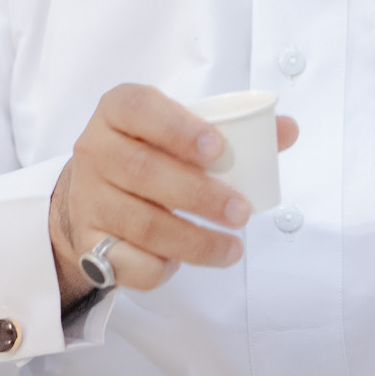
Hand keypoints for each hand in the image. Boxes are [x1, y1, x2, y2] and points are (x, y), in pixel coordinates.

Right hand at [51, 84, 298, 310]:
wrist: (91, 191)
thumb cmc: (150, 152)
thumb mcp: (180, 130)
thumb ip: (235, 128)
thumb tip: (287, 130)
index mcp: (117, 110)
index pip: (138, 108)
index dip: (178, 128)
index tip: (218, 149)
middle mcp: (95, 150)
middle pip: (143, 171)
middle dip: (199, 195)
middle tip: (241, 212)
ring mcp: (87, 198)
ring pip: (141, 223)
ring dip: (194, 241)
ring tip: (232, 248)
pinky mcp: (87, 241)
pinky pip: (125, 263)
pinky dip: (160, 267)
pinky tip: (183, 263)